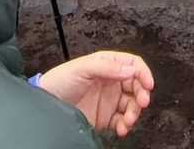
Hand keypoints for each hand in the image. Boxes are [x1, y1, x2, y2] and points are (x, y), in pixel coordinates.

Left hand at [38, 51, 153, 136]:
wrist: (46, 104)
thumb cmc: (60, 80)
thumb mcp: (83, 68)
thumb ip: (107, 67)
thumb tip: (129, 69)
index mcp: (107, 65)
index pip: (132, 65)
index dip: (142, 72)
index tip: (148, 84)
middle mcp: (111, 81)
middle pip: (136, 85)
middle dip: (142, 94)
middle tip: (142, 102)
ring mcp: (108, 100)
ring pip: (131, 104)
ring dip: (134, 112)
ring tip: (128, 120)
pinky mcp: (104, 117)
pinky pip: (121, 121)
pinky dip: (125, 125)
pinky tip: (122, 128)